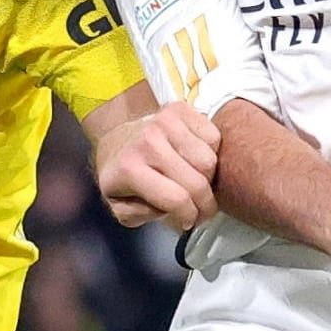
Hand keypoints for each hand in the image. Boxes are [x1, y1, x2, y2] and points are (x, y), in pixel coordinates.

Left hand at [95, 102, 221, 229]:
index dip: (190, 215)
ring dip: (208, 176)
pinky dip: (210, 152)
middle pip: (199, 181)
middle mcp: (148, 141)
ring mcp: (165, 122)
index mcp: (129, 169)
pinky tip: (193, 158)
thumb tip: (173, 212)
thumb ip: (143, 215)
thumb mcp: (121, 207)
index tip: (191, 221)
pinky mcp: (180, 109)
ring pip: (210, 160)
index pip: (176, 199)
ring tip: (195, 180)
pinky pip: (214, 137)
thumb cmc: (122, 178)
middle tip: (202, 209)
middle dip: (205, 203)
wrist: (116, 139)